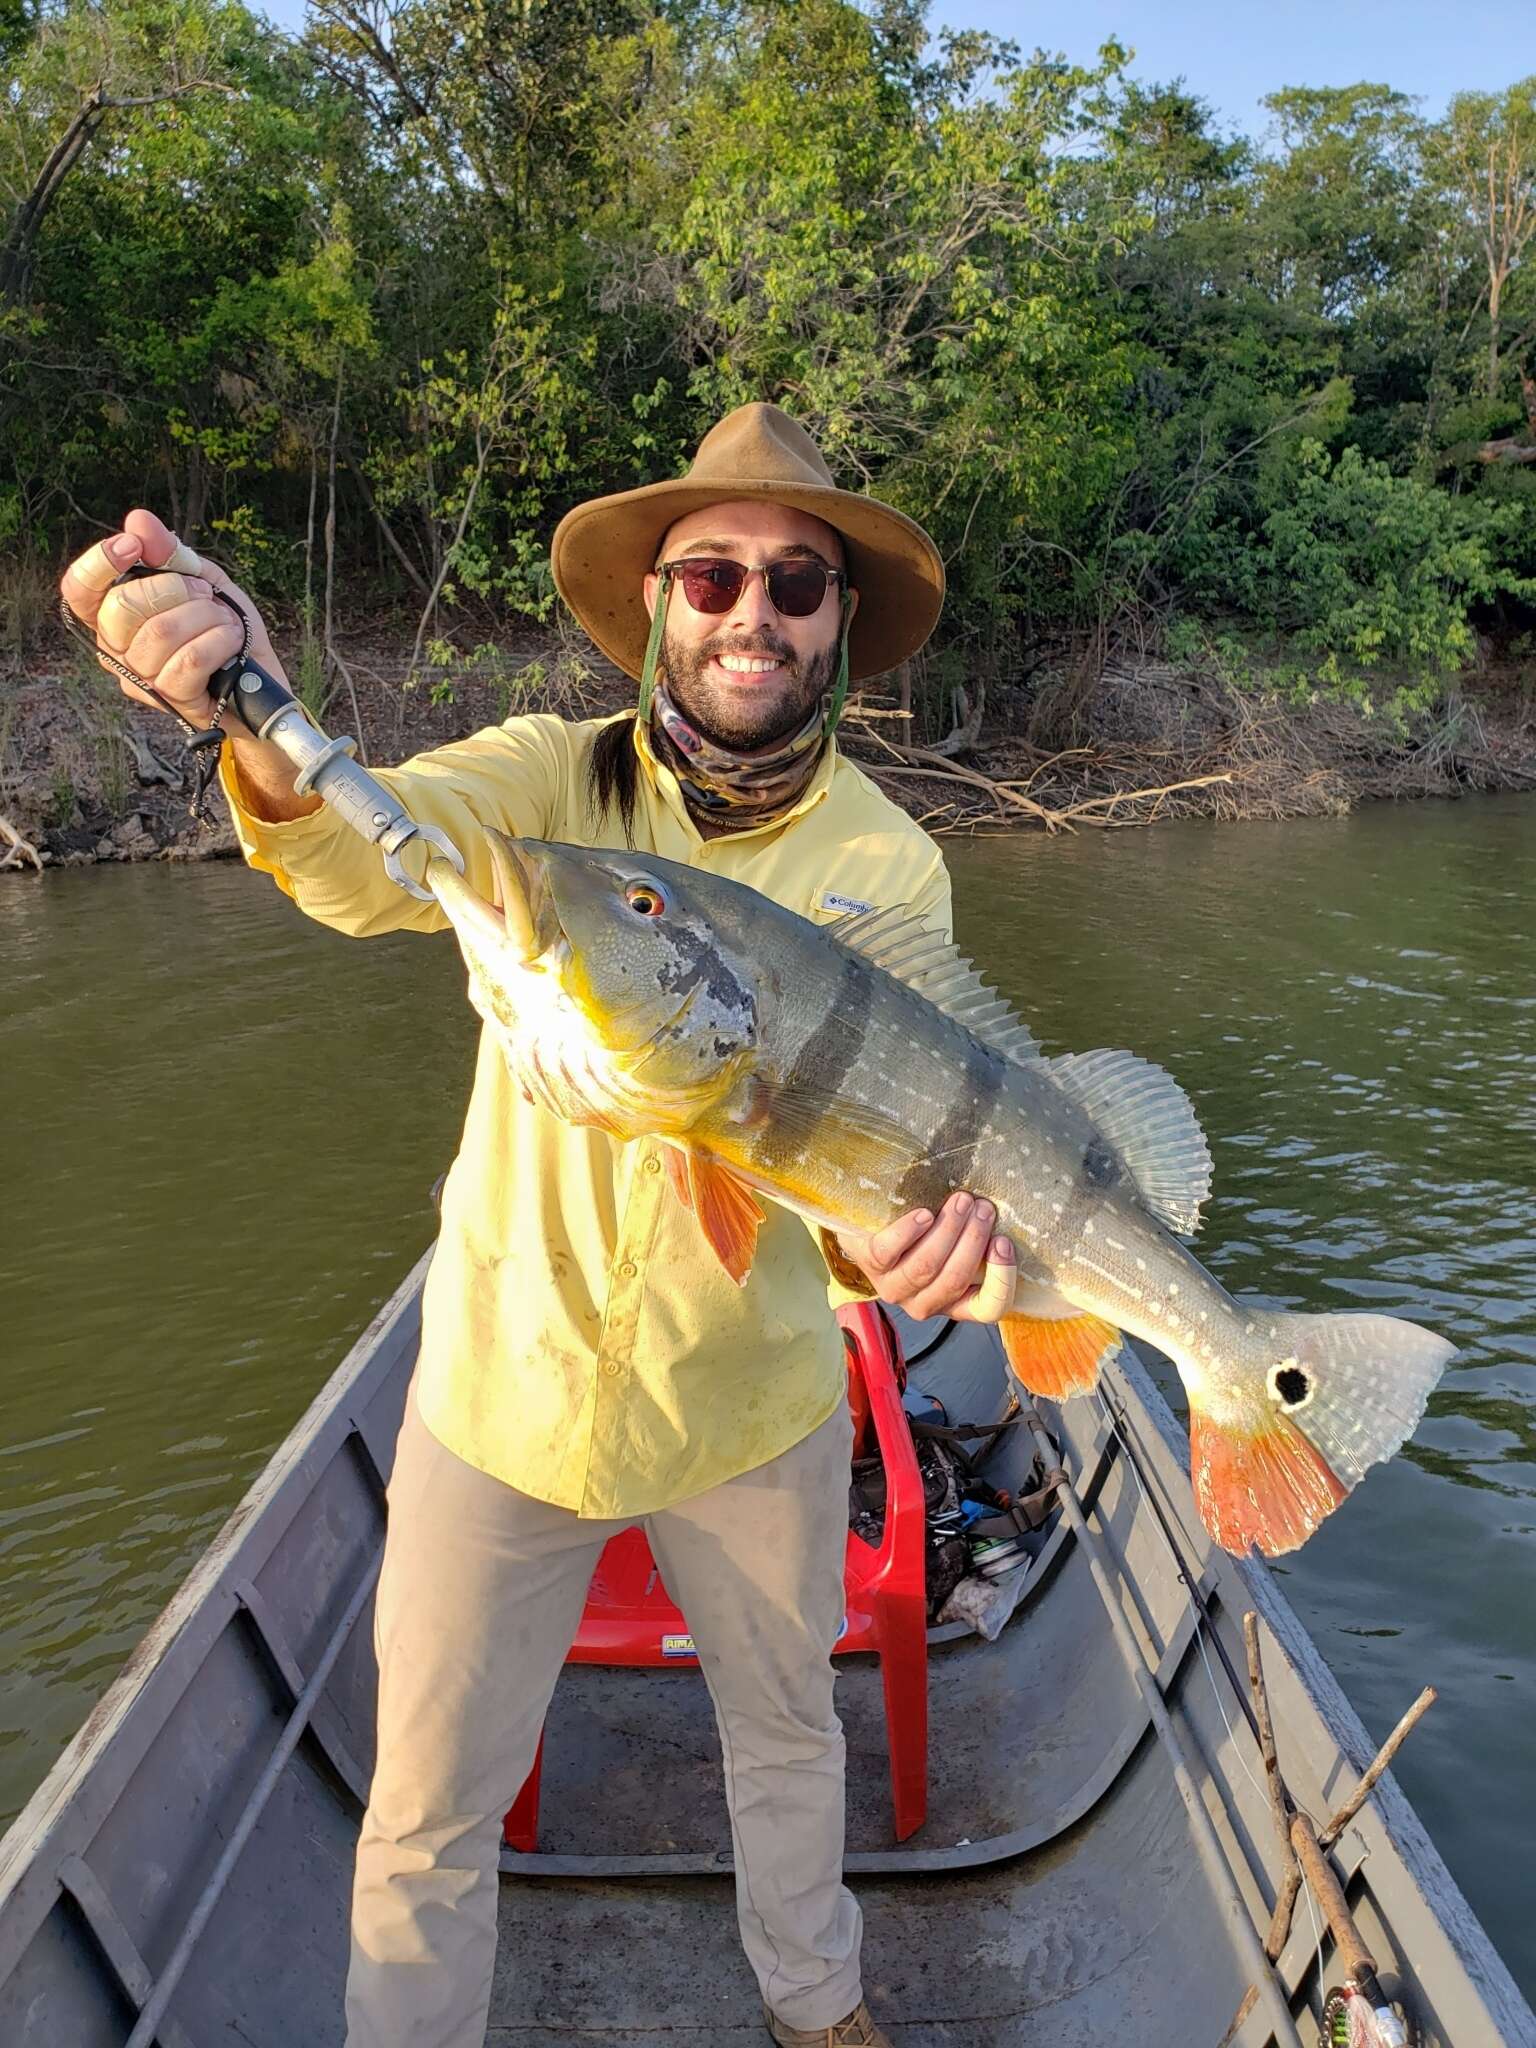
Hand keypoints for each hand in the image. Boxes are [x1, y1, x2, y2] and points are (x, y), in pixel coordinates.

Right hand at [59, 507, 287, 726]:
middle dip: (173, 588)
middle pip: (122, 607)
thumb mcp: (203, 581)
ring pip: (161, 632)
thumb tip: (138, 521)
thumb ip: (170, 554)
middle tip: (204, 593)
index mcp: (114, 618)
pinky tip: (232, 638)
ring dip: (206, 615)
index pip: (79, 591)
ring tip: (225, 620)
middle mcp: (117, 651)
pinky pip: (190, 658)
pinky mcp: (172, 700)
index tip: (132, 545)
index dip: (98, 564)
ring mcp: (142, 679)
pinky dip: (220, 639)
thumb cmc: (225, 631)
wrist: (262, 682)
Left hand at [838, 1191, 1016, 1323]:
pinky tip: (924, 1214)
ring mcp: (895, 1288)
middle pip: (955, 1279)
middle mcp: (925, 1303)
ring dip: (948, 1230)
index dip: (1001, 1280)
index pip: (987, 1309)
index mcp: (955, 1302)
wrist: (870, 1227)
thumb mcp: (954, 1241)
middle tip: (983, 1207)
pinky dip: (910, 1231)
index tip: (1003, 1242)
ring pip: (926, 1266)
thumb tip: (1003, 1211)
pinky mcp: (870, 1265)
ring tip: (961, 1201)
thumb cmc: (923, 1234)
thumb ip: (977, 1236)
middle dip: (973, 1240)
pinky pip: (889, 1252)